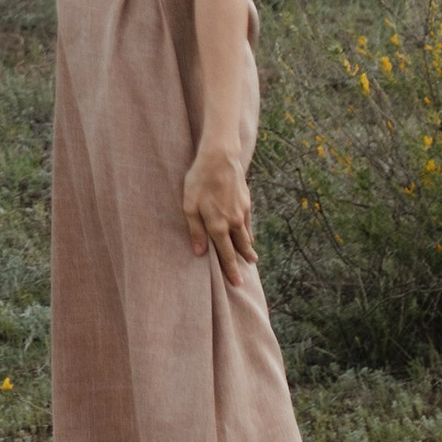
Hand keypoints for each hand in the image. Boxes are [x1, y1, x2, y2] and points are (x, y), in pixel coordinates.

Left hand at [183, 143, 255, 282]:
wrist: (220, 158)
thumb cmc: (199, 181)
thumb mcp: (190, 206)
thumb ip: (195, 231)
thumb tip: (199, 253)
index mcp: (218, 226)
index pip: (227, 254)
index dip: (231, 270)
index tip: (237, 282)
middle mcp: (233, 222)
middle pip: (240, 248)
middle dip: (242, 262)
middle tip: (246, 274)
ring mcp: (242, 212)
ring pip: (246, 235)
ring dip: (248, 248)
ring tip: (252, 258)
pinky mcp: (246, 201)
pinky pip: (249, 222)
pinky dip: (249, 232)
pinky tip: (249, 234)